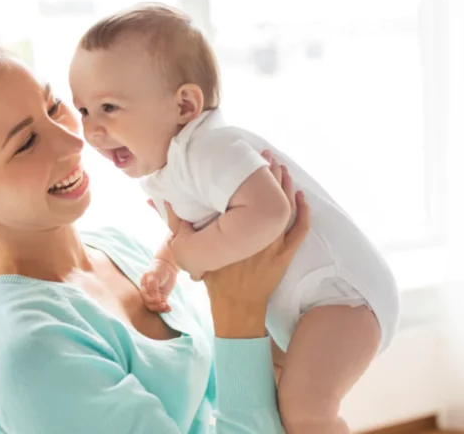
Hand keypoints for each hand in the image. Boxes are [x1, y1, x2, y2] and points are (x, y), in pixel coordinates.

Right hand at [140, 259, 176, 313]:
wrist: (167, 265)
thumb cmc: (158, 269)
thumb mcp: (154, 276)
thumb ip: (153, 287)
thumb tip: (155, 299)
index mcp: (144, 287)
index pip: (144, 297)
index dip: (150, 300)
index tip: (158, 300)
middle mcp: (148, 292)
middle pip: (149, 303)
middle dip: (155, 306)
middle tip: (163, 305)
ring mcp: (156, 295)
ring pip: (155, 306)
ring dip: (160, 308)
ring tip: (167, 307)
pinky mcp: (162, 296)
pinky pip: (162, 305)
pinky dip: (165, 308)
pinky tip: (170, 308)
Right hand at [155, 153, 310, 338]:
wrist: (236, 307)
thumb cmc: (214, 280)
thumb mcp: (189, 250)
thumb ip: (176, 225)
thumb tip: (160, 202)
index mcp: (231, 230)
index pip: (242, 192)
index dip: (248, 171)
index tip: (247, 157)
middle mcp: (255, 234)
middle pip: (268, 194)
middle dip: (269, 171)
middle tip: (266, 155)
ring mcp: (273, 244)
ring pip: (285, 207)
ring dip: (285, 185)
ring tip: (281, 168)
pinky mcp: (285, 255)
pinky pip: (299, 229)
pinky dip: (303, 211)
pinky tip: (301, 196)